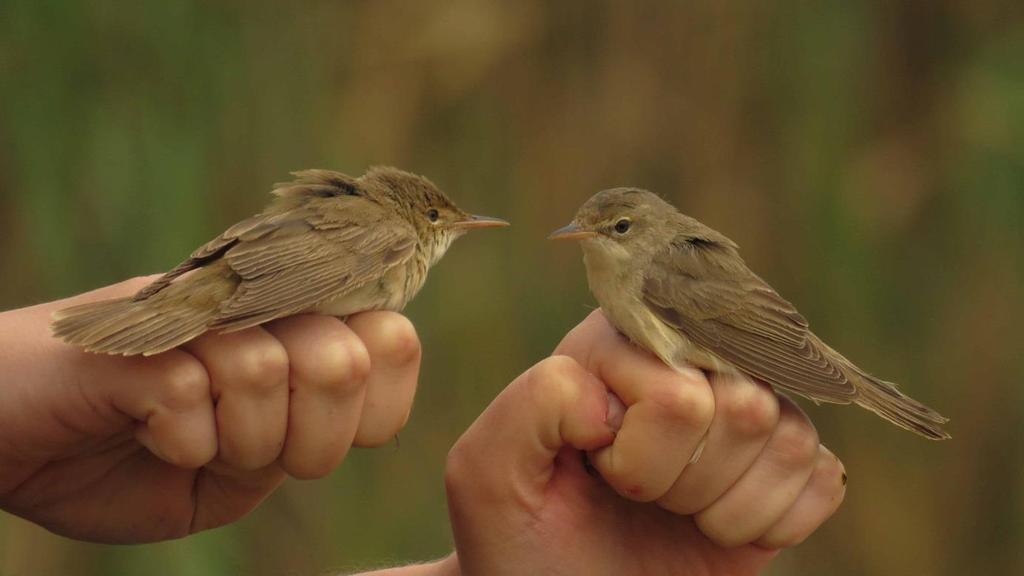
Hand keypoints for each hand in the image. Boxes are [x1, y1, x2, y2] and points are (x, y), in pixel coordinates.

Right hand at [0, 277, 420, 542]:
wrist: (17, 442)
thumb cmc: (134, 454)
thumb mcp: (239, 470)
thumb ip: (302, 435)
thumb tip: (355, 383)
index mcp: (294, 330)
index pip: (396, 342)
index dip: (376, 409)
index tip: (314, 441)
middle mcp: (254, 303)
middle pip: (346, 358)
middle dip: (312, 441)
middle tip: (254, 454)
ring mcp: (194, 314)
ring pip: (272, 372)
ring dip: (238, 446)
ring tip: (194, 443)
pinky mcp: (131, 336)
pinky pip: (192, 397)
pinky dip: (177, 445)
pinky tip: (142, 431)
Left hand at [444, 310, 845, 575]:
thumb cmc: (521, 539)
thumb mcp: (488, 474)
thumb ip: (531, 406)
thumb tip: (619, 401)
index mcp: (619, 342)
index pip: (676, 393)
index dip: (638, 460)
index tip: (598, 474)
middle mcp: (688, 358)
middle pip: (744, 405)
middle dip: (683, 484)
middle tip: (639, 499)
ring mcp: (741, 409)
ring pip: (790, 438)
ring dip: (725, 508)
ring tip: (675, 512)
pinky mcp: (783, 462)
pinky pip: (824, 479)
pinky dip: (775, 522)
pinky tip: (720, 527)